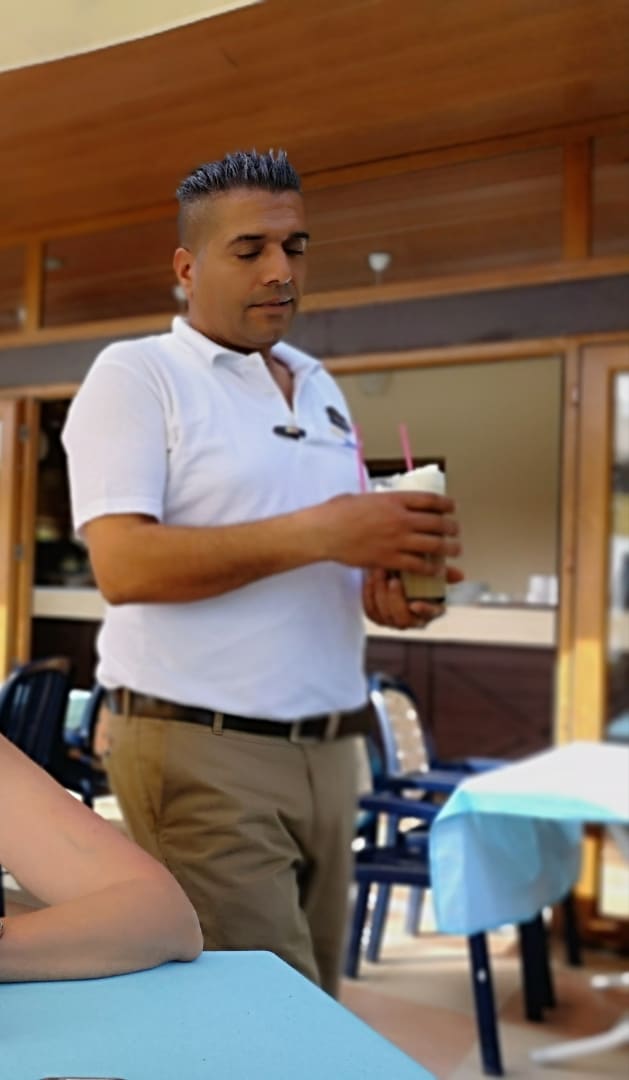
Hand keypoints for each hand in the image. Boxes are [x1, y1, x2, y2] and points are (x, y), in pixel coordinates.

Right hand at [316, 491, 460, 571]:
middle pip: (437, 523)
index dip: (446, 504)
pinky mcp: (389, 558)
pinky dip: (430, 568)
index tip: (452, 508)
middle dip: (451, 528)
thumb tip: (389, 502)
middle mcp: (401, 519)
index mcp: (395, 500)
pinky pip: (418, 565)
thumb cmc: (339, 512)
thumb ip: (383, 501)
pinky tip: (436, 570)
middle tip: (455, 531)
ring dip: (448, 549)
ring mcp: (397, 540)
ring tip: (454, 550)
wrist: (325, 531)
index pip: (430, 500)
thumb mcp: (365, 498)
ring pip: (434, 545)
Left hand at [363, 565, 464, 629]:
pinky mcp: (377, 616)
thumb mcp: (427, 570)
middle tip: (393, 581)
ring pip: (385, 615)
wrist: (390, 569)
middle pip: (403, 619)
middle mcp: (412, 620)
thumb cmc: (414, 571)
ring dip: (381, 594)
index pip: (431, 614)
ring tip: (380, 572)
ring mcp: (393, 620)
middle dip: (396, 600)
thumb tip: (460, 576)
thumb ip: (442, 573)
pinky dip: (369, 595)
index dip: (424, 611)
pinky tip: (370, 579)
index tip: (416, 603)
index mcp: (430, 610)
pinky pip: (371, 611)